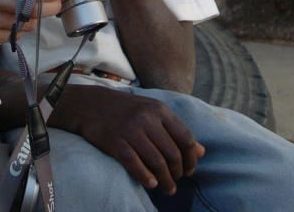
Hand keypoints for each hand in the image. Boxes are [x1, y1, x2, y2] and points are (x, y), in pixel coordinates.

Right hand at [56, 86, 204, 194]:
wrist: (91, 104)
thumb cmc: (126, 110)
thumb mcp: (153, 112)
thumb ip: (176, 130)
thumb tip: (202, 152)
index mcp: (159, 110)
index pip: (185, 138)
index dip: (191, 158)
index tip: (190, 170)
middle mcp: (146, 119)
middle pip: (172, 153)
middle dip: (178, 173)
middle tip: (176, 182)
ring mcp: (130, 130)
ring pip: (157, 162)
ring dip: (165, 180)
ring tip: (167, 188)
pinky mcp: (115, 142)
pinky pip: (135, 165)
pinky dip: (146, 177)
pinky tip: (151, 183)